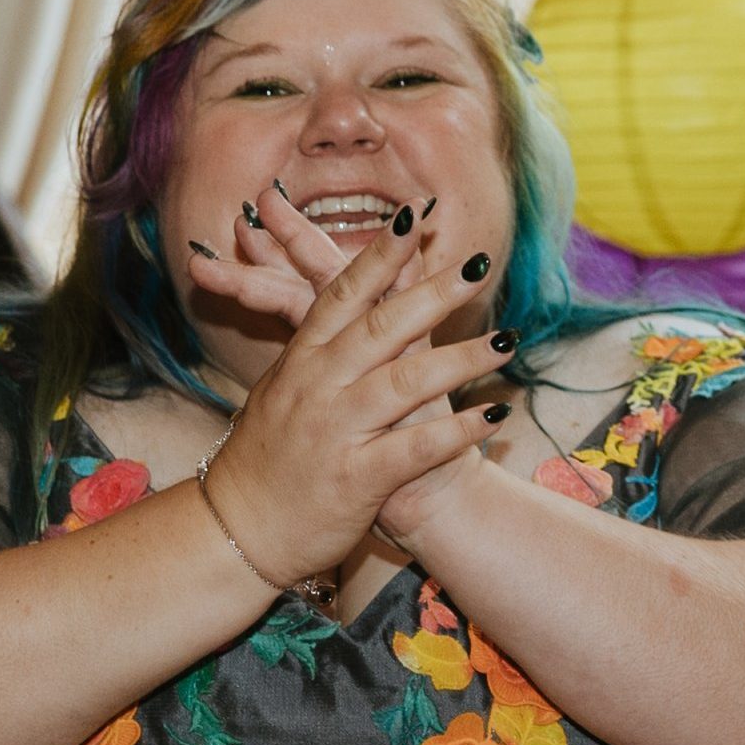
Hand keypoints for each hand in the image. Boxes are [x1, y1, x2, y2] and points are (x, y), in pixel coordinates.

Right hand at [198, 217, 512, 588]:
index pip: (341, 292)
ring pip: (407, 383)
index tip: (414, 214)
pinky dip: (459, 431)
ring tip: (509, 339)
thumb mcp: (284, 388)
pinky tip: (497, 415)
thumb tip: (344, 296)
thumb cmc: (266, 457)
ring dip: (463, 359)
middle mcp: (318, 387)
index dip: (379, 253)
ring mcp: (336, 431)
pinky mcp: (356, 478)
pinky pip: (416, 449)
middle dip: (433, 293)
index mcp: (301, 359)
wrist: (234, 530)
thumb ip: (320, 345)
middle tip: (477, 263)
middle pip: (382, 327)